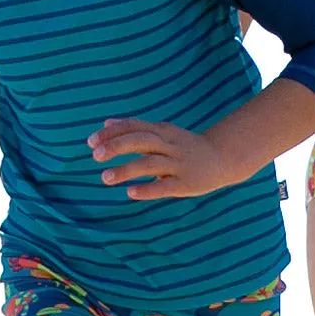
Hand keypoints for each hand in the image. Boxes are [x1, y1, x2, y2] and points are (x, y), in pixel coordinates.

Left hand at [87, 117, 244, 198]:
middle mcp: (170, 145)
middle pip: (141, 141)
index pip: (134, 127)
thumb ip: (135, 128)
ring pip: (150, 164)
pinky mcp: (186, 183)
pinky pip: (165, 186)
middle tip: (95, 156)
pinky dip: (147, 188)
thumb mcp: (163, 132)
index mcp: (162, 131)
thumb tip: (105, 123)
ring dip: (126, 170)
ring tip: (105, 178)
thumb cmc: (185, 146)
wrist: (223, 158)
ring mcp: (179, 164)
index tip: (91, 142)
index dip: (112, 133)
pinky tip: (130, 192)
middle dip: (117, 147)